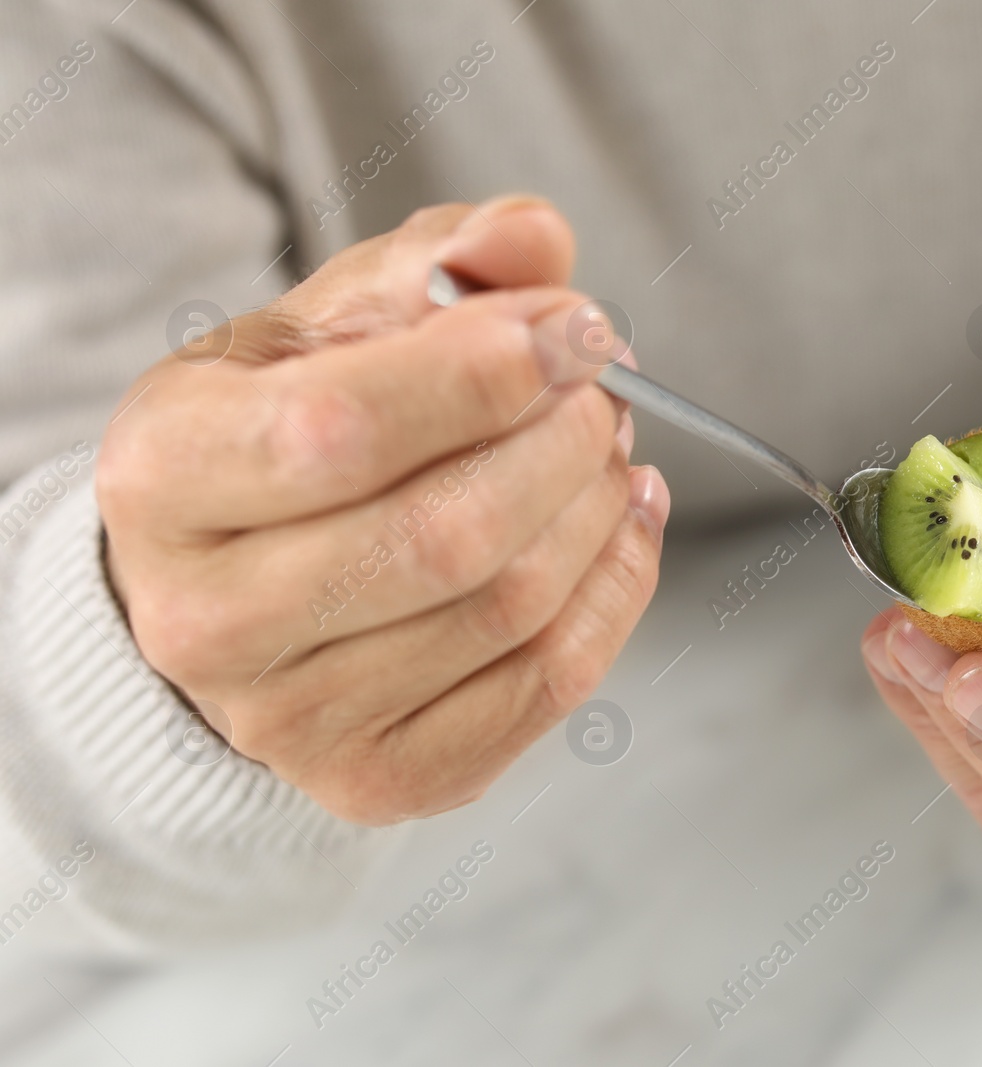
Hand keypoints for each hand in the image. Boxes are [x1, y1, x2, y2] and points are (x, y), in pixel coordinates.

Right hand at [99, 197, 669, 823]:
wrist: (238, 581)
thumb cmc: (290, 429)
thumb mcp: (332, 321)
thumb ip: (438, 264)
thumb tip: (536, 242)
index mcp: (167, 475)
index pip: (346, 430)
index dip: (487, 373)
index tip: (576, 327)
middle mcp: (209, 618)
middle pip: (449, 535)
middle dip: (564, 444)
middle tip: (603, 390)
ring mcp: (292, 721)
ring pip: (510, 609)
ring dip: (598, 510)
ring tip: (609, 447)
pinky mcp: (380, 777)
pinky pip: (546, 686)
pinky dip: (617, 588)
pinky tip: (623, 521)